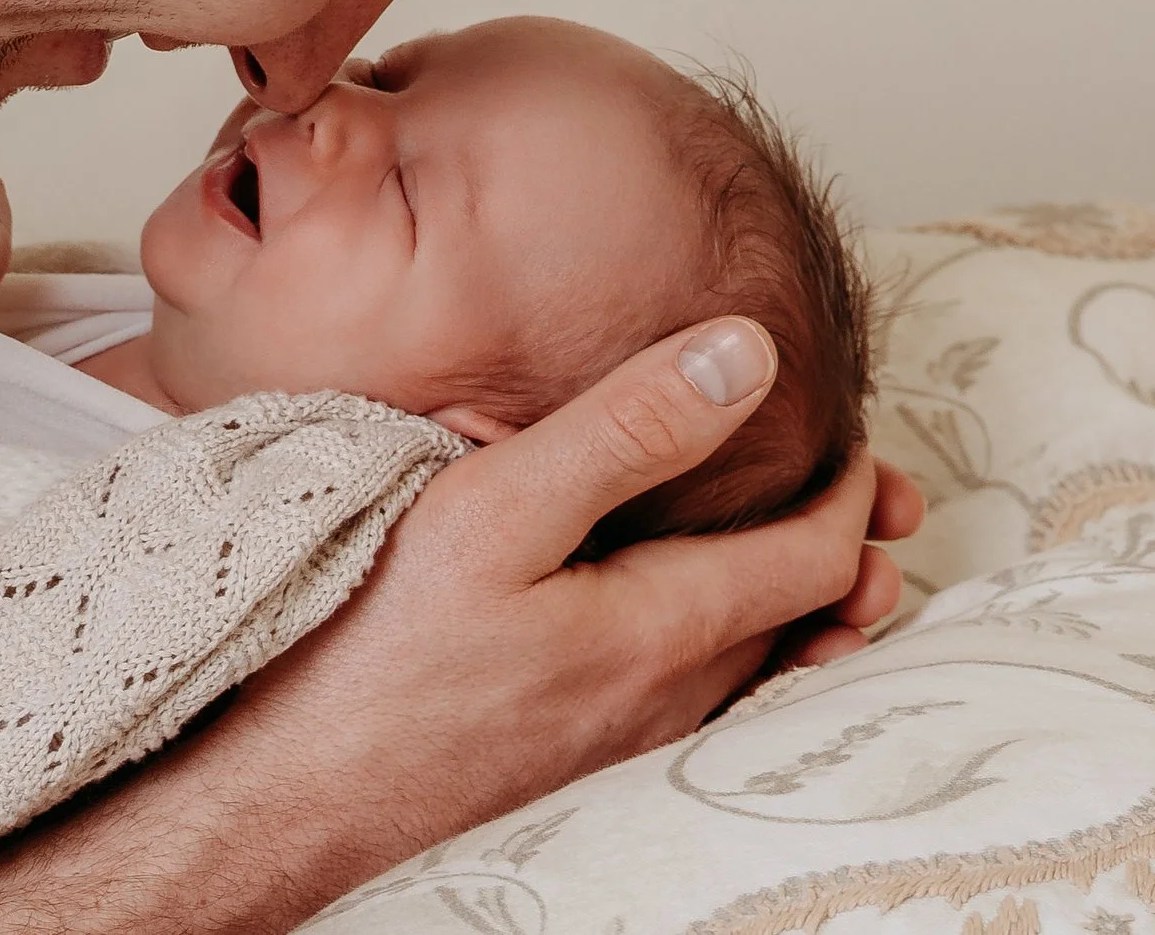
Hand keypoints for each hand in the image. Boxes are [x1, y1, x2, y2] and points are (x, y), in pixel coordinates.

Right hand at [226, 316, 906, 815]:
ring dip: (792, 600)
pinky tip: (691, 623)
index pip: (817, 555)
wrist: (286, 796)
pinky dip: (730, 644)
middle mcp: (665, 701)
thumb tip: (745, 359)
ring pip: (748, 663)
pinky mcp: (571, 759)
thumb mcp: (496, 507)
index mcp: (663, 631)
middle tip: (867, 489)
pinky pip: (689, 697)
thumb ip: (625, 430)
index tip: (852, 432)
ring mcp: (620, 742)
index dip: (853, 485)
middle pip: (798, 615)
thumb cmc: (370, 652)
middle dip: (840, 542)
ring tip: (816, 557)